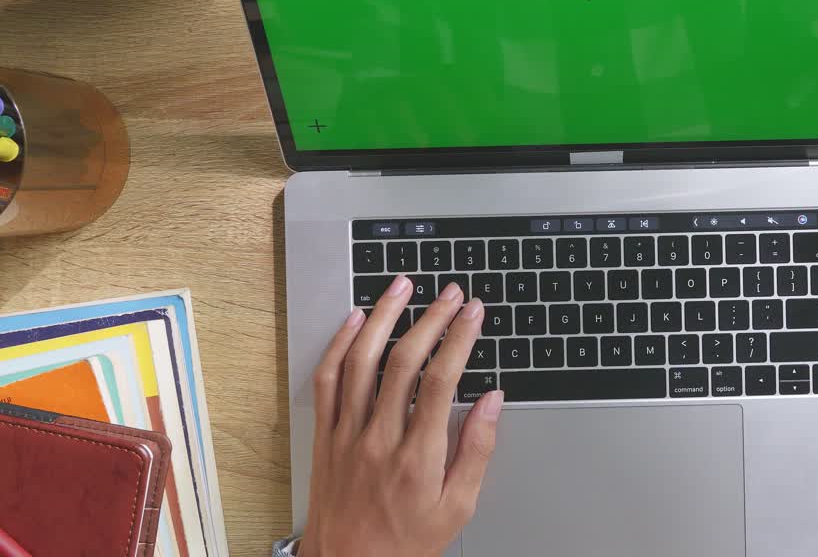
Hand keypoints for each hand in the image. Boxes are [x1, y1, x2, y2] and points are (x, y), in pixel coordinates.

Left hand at [300, 277, 503, 556]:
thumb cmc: (405, 542)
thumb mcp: (457, 507)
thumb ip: (476, 450)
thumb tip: (491, 401)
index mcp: (417, 456)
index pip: (440, 380)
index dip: (459, 338)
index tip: (473, 313)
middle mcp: (379, 438)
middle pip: (403, 361)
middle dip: (431, 318)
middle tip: (450, 293)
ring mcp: (347, 434)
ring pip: (361, 360)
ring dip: (383, 316)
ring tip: (402, 286)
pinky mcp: (326, 435)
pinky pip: (328, 380)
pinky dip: (340, 344)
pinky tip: (355, 320)